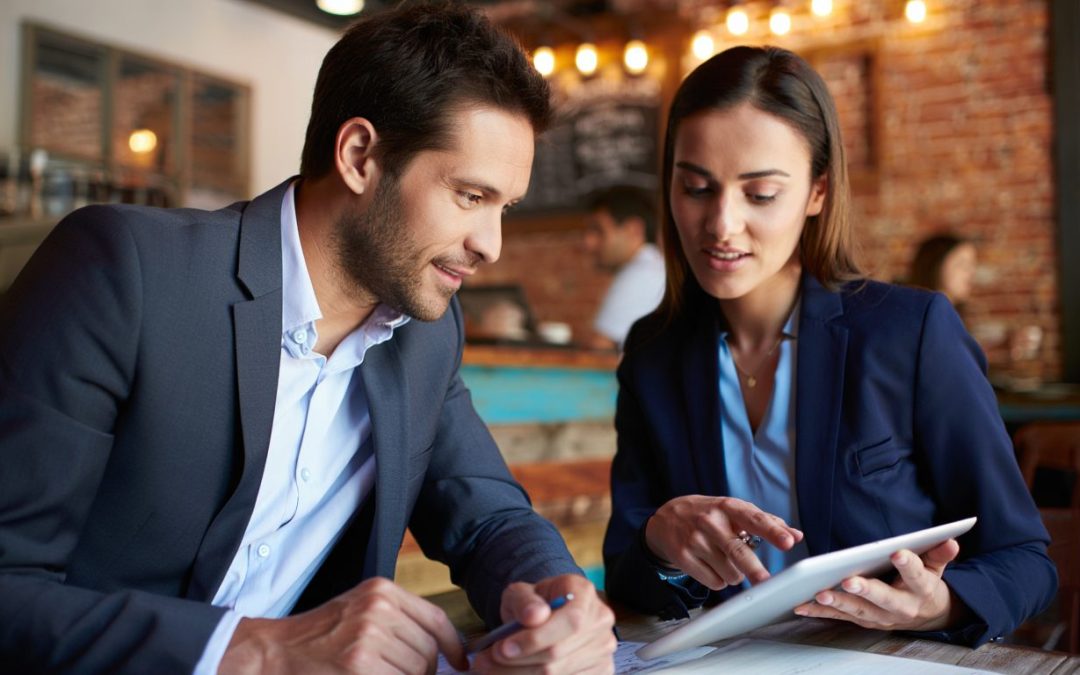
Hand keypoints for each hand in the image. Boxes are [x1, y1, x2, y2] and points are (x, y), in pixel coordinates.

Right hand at [218, 577, 467, 673]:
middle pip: (428, 650)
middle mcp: (378, 609)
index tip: (460, 662)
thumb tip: (444, 651)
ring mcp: (368, 638)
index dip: (453, 645)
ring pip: (416, 670)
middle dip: (424, 672)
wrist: (275, 652)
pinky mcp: (359, 666)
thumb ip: (398, 622)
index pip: (436, 618)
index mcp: (382, 591)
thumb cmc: (320, 635)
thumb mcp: (360, 611)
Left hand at [471, 574, 615, 673]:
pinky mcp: (599, 671)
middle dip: (517, 663)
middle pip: (559, 653)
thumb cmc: (533, 604)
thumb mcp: (521, 593)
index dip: (536, 638)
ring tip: (489, 669)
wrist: (547, 615)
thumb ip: (524, 601)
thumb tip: (534, 616)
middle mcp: (600, 621)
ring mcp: (603, 650)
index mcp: (584, 593)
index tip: (501, 648)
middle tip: (483, 662)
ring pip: (557, 674)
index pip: (570, 621)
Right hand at [644, 495, 802, 588]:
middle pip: (737, 551)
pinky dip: (720, 581)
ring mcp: (694, 540)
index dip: (773, 531)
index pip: (754, 519)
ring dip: (736, 575)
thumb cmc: (709, 514)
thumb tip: (796, 535)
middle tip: (766, 581)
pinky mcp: (683, 557)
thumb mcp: (734, 510)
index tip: (788, 542)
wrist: (666, 518)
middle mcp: (710, 521)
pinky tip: (713, 567)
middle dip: (753, 568)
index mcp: (727, 507)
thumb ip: (767, 522)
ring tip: (727, 561)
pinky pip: (713, 582)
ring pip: (728, 572)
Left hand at [793, 539, 963, 631]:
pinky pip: (840, 616)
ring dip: (837, 602)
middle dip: (865, 590)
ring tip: (819, 593)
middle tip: (849, 581)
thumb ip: (939, 553)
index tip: (898, 552)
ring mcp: (880, 616)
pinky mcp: (863, 620)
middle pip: (883, 598)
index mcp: (921, 589)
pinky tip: (802, 605)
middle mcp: (900, 607)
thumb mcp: (936, 567)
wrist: (927, 615)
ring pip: (858, 610)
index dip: (908, 564)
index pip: (916, 575)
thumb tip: (950, 539)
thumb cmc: (925, 584)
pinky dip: (820, 612)